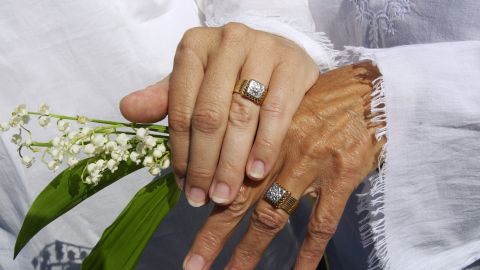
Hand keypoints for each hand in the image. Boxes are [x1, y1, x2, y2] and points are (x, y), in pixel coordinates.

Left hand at [120, 23, 318, 205]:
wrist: (279, 54)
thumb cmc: (230, 74)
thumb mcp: (195, 83)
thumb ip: (165, 98)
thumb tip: (128, 110)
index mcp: (195, 46)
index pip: (181, 108)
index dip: (180, 151)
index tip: (183, 185)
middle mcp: (227, 41)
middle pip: (210, 115)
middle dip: (204, 163)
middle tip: (202, 198)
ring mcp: (263, 49)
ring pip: (241, 117)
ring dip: (231, 162)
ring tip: (224, 194)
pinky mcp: (292, 64)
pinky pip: (276, 113)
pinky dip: (264, 146)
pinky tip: (256, 173)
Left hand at [183, 61, 384, 269]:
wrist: (367, 91)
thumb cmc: (318, 98)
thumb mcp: (278, 102)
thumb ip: (251, 126)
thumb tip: (222, 155)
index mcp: (259, 131)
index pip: (222, 170)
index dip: (203, 196)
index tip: (185, 213)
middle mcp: (278, 151)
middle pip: (240, 198)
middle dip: (215, 235)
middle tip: (194, 264)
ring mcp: (310, 167)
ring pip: (274, 215)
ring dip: (250, 249)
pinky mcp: (340, 179)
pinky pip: (322, 223)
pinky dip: (309, 251)